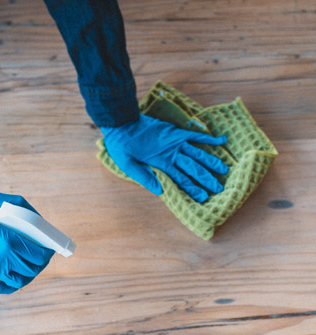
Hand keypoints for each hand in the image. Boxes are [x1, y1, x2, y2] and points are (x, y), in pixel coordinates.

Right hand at [0, 187, 53, 293]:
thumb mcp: (14, 204)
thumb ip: (32, 217)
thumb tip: (45, 231)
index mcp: (11, 242)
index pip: (39, 256)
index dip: (48, 254)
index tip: (50, 250)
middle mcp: (3, 258)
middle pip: (31, 269)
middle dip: (41, 263)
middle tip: (41, 258)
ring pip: (19, 281)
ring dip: (28, 275)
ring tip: (30, 267)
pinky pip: (1, 287)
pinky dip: (12, 286)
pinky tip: (16, 277)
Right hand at [101, 113, 228, 201]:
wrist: (121, 125)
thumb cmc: (121, 147)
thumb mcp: (129, 167)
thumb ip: (145, 178)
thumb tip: (160, 192)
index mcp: (160, 166)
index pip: (180, 180)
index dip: (191, 189)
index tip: (202, 197)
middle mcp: (171, 157)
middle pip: (192, 169)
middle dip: (205, 178)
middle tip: (218, 188)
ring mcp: (175, 144)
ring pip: (197, 154)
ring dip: (210, 161)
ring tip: (223, 169)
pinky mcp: (176, 132)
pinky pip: (196, 136)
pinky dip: (208, 138)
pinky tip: (221, 140)